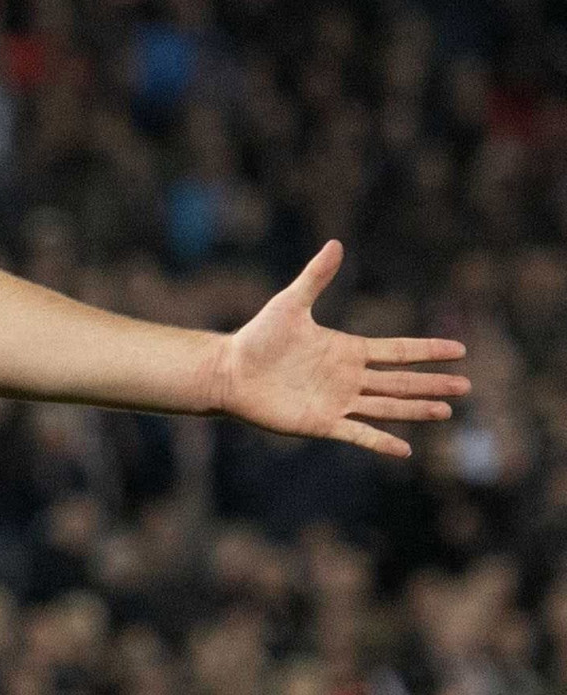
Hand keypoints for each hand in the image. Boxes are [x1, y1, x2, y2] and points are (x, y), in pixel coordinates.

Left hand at [211, 244, 467, 457]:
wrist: (228, 372)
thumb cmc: (257, 338)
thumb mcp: (290, 304)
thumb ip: (316, 277)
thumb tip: (336, 243)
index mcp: (348, 350)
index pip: (398, 351)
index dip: (428, 351)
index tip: (459, 350)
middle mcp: (348, 377)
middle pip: (401, 381)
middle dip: (432, 384)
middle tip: (466, 386)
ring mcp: (337, 401)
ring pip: (387, 407)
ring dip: (416, 410)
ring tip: (447, 411)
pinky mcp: (320, 423)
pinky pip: (358, 435)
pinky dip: (381, 442)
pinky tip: (406, 450)